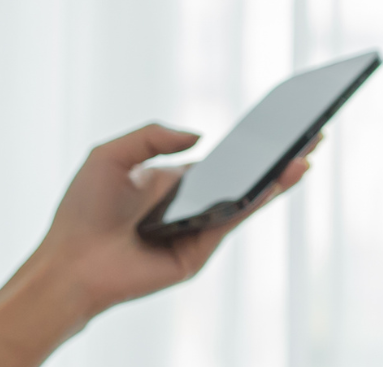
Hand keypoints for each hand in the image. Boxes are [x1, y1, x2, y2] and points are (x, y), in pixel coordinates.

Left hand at [36, 123, 314, 312]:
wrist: (70, 259)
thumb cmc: (83, 209)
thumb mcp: (110, 155)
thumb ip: (153, 137)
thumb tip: (200, 137)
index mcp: (170, 182)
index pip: (219, 160)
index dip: (248, 146)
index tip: (278, 124)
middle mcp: (189, 205)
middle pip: (241, 179)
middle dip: (276, 159)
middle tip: (311, 135)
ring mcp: (197, 228)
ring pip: (244, 200)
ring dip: (277, 179)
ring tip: (306, 156)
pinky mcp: (199, 251)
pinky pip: (232, 220)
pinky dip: (255, 201)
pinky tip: (274, 181)